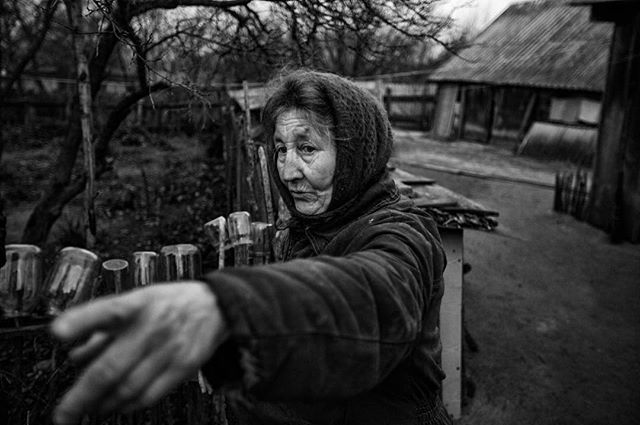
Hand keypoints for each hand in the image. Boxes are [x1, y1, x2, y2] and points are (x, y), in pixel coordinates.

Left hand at [51, 281, 227, 424]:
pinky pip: (149, 395)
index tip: (57, 332)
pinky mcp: (184, 366)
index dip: (81, 321)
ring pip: (127, 389)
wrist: (216, 306)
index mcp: (137, 304)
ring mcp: (169, 348)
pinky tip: (118, 406)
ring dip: (103, 405)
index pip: (107, 310)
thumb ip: (104, 327)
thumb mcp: (136, 301)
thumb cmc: (168, 303)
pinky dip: (128, 406)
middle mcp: (152, 326)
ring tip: (90, 410)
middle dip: (81, 396)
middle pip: (111, 367)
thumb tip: (75, 356)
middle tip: (64, 414)